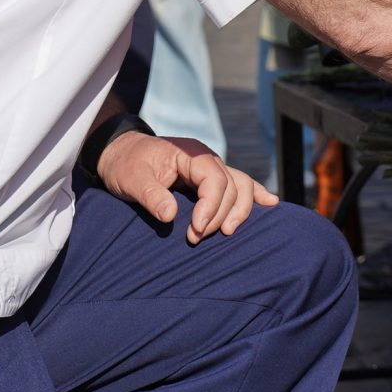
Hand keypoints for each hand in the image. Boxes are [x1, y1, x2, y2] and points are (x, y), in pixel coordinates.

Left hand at [95, 132, 279, 243]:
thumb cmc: (125, 164)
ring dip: (240, 211)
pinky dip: (255, 195)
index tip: (195, 230)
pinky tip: (270, 204)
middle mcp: (207, 159)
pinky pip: (239, 184)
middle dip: (220, 215)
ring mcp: (212, 169)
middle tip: (197, 238)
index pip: (215, 180)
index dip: (211, 207)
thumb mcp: (131, 179)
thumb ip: (151, 195)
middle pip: (233, 186)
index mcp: (191, 154)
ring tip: (228, 232)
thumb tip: (170, 216)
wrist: (121, 153)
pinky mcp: (210, 180)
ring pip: (242, 186)